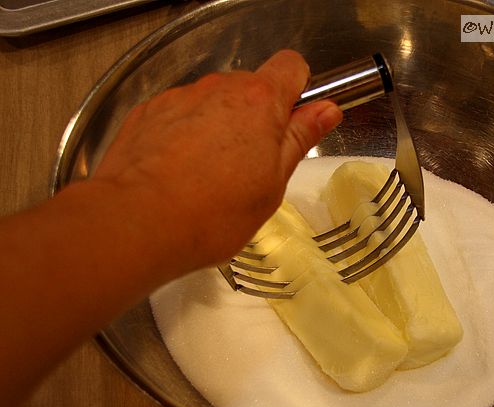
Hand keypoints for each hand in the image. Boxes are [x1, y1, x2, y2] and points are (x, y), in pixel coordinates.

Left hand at [93, 49, 341, 269]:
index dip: (298, 90)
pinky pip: (178, 116)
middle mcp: (218, 88)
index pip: (292, 66)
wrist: (137, 223)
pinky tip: (178, 172)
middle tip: (251, 166)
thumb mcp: (273, 183)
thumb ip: (299, 139)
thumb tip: (327, 111)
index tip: (293, 121)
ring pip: (212, 103)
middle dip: (256, 118)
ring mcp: (179, 98)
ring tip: (208, 176)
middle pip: (250, 88)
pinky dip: (184, 135)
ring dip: (218, 127)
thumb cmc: (213, 213)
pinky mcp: (147, 112)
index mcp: (260, 102)